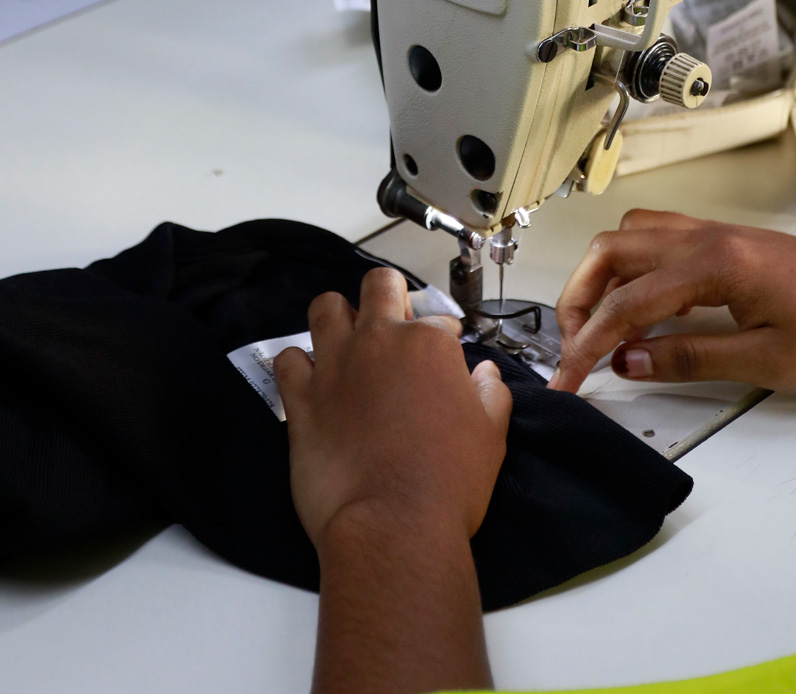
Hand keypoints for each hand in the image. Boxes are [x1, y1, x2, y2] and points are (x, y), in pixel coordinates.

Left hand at [274, 268, 510, 551]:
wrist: (393, 526)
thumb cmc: (452, 480)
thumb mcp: (492, 434)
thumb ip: (491, 393)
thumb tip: (484, 374)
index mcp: (428, 342)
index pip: (438, 319)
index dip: (444, 338)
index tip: (444, 363)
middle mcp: (378, 340)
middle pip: (378, 285)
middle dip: (389, 295)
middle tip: (395, 328)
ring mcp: (334, 365)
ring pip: (325, 308)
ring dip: (338, 318)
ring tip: (347, 345)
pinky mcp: (300, 398)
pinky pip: (287, 359)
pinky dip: (298, 366)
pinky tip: (312, 384)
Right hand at [551, 209, 795, 396]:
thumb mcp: (766, 362)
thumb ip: (689, 358)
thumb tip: (629, 360)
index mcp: (715, 264)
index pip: (626, 303)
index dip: (588, 344)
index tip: (569, 376)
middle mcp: (709, 237)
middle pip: (612, 251)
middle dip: (578, 298)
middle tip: (573, 347)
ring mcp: (717, 233)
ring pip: (631, 236)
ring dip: (601, 275)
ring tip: (596, 324)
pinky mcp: (729, 242)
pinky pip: (659, 238)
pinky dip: (631, 266)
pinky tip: (639, 302)